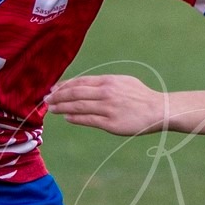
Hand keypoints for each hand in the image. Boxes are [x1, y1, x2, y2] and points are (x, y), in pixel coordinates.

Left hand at [46, 74, 166, 135]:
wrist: (158, 110)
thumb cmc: (141, 96)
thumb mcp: (123, 82)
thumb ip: (104, 83)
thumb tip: (84, 87)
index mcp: (108, 81)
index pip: (80, 82)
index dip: (63, 86)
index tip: (53, 89)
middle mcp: (106, 93)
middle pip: (75, 93)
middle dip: (57, 96)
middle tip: (46, 99)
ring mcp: (107, 108)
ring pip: (78, 107)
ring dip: (61, 107)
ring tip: (51, 109)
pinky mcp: (110, 123)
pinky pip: (87, 120)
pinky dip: (74, 118)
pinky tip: (66, 117)